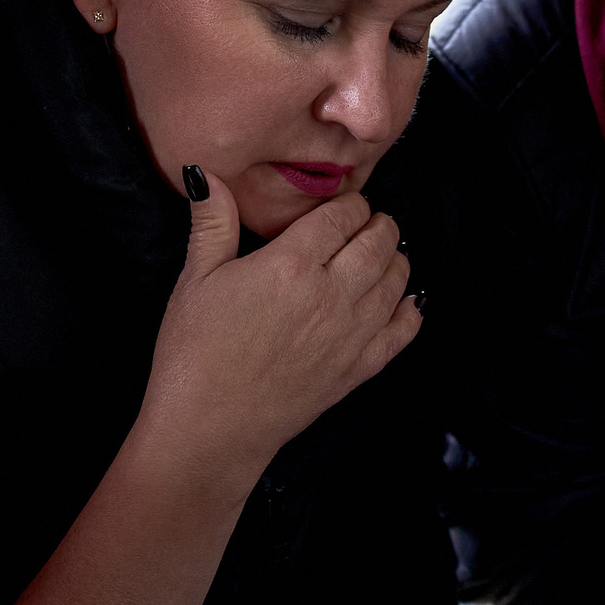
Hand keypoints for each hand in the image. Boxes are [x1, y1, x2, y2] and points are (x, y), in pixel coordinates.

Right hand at [138, 168, 418, 477]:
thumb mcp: (195, 281)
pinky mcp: (358, 369)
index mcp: (291, 265)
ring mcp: (351, 334)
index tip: (342, 205)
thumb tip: (205, 174)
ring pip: (397, 280)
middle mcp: (331, 295)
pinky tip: (405, 303)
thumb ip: (212, 223)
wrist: (209, 430)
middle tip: (367, 222)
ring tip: (383, 253)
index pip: (341, 215)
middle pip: (378, 241)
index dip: (348, 203)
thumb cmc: (194, 355)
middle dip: (377, 224)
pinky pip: (402, 332)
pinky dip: (410, 312)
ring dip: (395, 259)